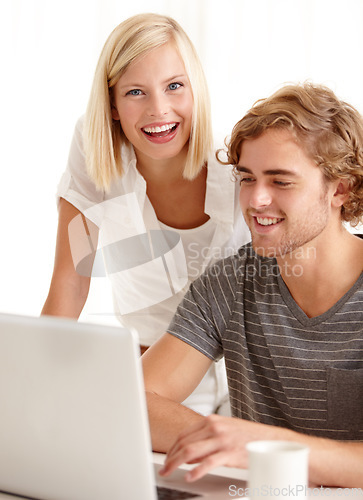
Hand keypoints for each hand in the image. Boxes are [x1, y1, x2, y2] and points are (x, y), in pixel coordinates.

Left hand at [159, 414, 286, 481]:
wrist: (272, 440)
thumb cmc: (249, 437)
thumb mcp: (225, 431)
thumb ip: (207, 439)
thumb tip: (190, 454)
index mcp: (212, 421)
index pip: (184, 434)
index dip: (172, 448)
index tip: (167, 458)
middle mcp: (214, 427)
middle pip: (184, 443)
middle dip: (170, 457)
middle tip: (165, 469)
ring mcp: (221, 440)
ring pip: (190, 451)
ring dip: (176, 464)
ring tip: (170, 472)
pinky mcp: (229, 453)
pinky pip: (207, 463)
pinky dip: (196, 471)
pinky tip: (190, 476)